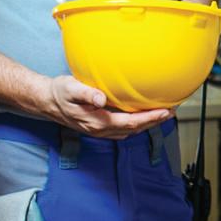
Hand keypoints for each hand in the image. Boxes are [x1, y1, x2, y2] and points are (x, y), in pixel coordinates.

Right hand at [41, 75, 171, 138]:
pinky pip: (124, 129)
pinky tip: (143, 115)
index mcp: (97, 122)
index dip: (149, 118)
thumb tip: (101, 99)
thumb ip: (86, 93)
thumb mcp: (70, 88)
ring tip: (163, 113)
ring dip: (148, 124)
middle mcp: (101, 130)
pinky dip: (137, 123)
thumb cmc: (60, 93)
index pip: (130, 123)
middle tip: (173, 111)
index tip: (165, 111)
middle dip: (154, 121)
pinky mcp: (100, 128)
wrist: (47, 102)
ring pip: (130, 131)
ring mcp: (100, 131)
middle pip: (134, 130)